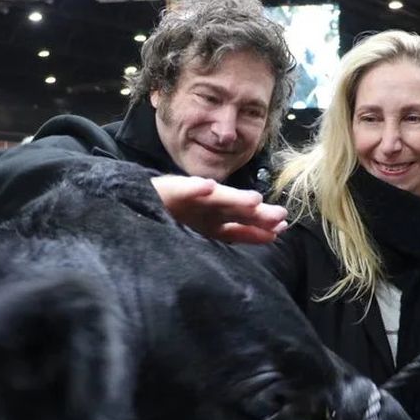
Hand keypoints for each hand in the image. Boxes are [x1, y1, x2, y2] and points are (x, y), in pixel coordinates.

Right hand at [150, 175, 287, 243]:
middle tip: (278, 214)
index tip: (281, 229)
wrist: (138, 203)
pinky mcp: (167, 192)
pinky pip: (180, 191)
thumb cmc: (177, 215)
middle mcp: (207, 208)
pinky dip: (193, 189)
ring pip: (214, 199)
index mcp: (216, 220)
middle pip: (235, 210)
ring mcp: (189, 199)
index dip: (261, 227)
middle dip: (256, 213)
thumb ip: (237, 232)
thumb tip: (274, 233)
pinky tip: (206, 186)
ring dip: (233, 198)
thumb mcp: (208, 228)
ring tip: (253, 200)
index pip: (243, 225)